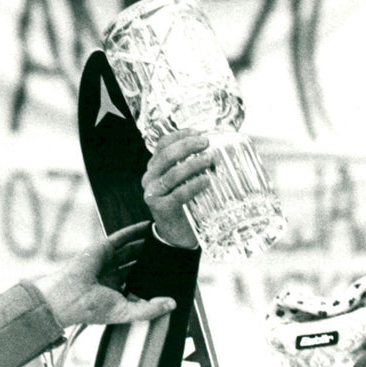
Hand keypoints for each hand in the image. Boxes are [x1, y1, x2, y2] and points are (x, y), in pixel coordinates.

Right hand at [32, 221, 175, 326]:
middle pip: (137, 264)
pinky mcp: (103, 248)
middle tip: (172, 253)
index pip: (140, 283)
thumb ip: (150, 309)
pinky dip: (134, 231)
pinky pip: (121, 237)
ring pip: (131, 249)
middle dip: (153, 259)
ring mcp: (108, 261)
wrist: (69, 297)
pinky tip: (149, 227)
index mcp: (118, 293)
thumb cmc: (93, 308)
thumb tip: (172, 305)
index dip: (154, 279)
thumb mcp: (126, 312)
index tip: (173, 274)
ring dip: (146, 244)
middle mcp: (113, 276)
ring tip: (164, 238)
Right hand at [142, 130, 213, 247]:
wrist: (177, 235)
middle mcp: (150, 179)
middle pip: (166, 156)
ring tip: (209, 160)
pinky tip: (206, 181)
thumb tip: (215, 145)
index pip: (163, 144)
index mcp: (155, 168)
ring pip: (172, 174)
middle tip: (206, 143)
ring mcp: (153, 195)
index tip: (199, 132)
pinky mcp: (162, 209)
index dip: (180, 135)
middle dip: (187, 146)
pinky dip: (193, 186)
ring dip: (192, 164)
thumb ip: (192, 164)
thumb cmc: (186, 203)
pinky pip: (178, 194)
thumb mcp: (185, 180)